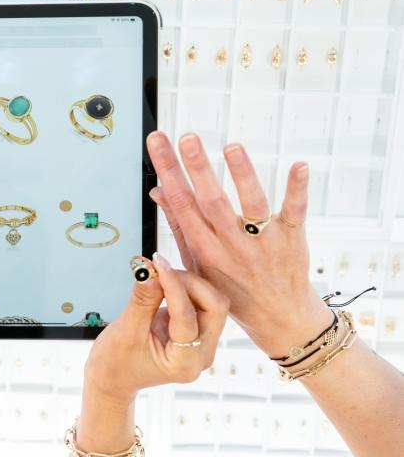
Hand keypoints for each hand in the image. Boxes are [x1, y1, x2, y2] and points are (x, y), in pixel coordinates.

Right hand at [83, 254, 228, 405]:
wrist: (113, 378)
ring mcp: (202, 343)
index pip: (188, 316)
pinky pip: (200, 302)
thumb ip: (142, 300)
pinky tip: (163, 281)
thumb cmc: (115, 363)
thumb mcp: (126, 331)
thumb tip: (150, 271)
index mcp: (185, 363)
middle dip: (190, 283)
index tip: (156, 264)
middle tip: (161, 269)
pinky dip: (183, 288)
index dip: (173, 286)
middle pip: (215, 307)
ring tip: (159, 274)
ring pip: (211, 302)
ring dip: (187, 283)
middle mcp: (201, 355)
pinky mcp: (196, 331)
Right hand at [145, 131, 330, 356]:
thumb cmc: (232, 289)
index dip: (168, 172)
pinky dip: (296, 190)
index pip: (181, 204)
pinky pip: (294, 213)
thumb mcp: (197, 262)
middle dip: (197, 169)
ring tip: (231, 147)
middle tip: (186, 138)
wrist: (278, 318)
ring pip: (251, 206)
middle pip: (211, 203)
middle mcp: (232, 246)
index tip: (158, 142)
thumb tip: (159, 190)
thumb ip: (179, 224)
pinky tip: (299, 165)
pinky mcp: (291, 240)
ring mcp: (263, 243)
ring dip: (241, 175)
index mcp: (205, 249)